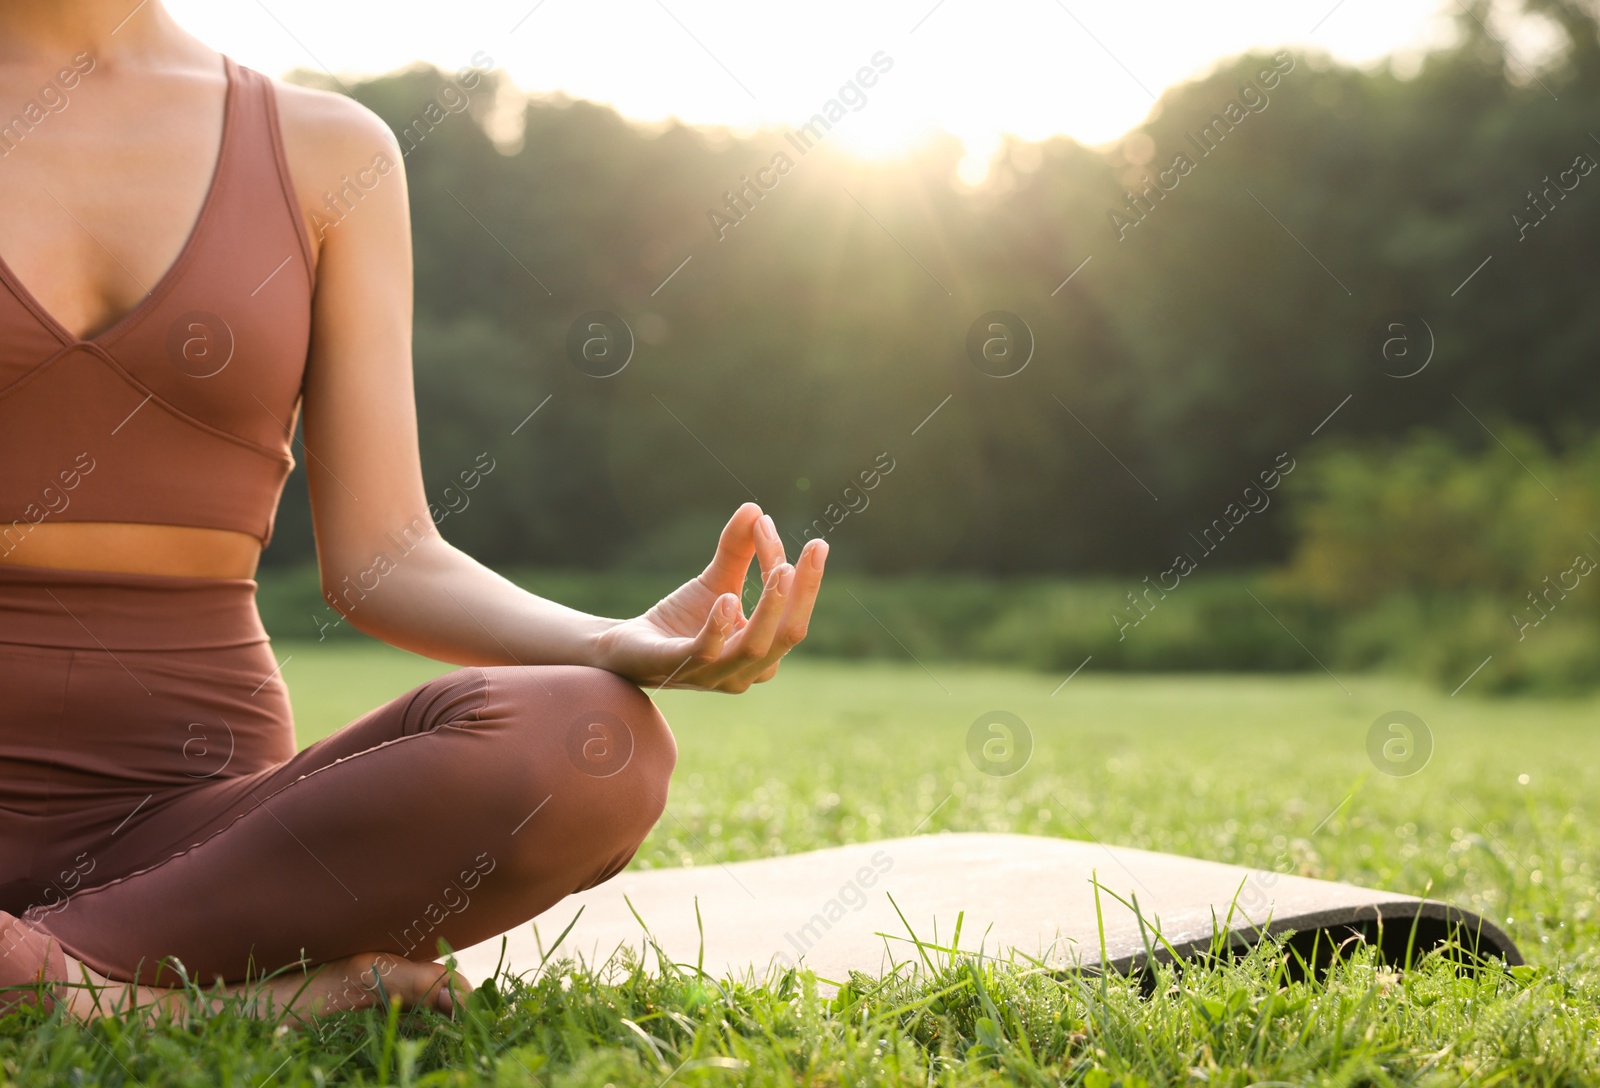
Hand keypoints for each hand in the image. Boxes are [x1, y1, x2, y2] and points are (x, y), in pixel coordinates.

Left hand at [594, 503, 826, 691]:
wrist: (629, 648)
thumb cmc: (681, 621)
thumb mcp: (715, 581)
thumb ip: (737, 551)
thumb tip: (755, 508)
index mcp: (764, 653)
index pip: (789, 613)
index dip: (795, 574)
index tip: (774, 526)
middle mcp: (746, 672)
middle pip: (787, 634)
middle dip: (803, 592)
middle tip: (814, 548)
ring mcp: (713, 675)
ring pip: (754, 646)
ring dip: (771, 607)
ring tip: (781, 569)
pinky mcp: (677, 668)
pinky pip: (705, 652)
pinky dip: (719, 627)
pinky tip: (727, 598)